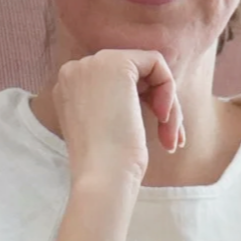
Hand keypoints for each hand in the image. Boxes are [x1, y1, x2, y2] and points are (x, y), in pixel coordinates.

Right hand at [52, 49, 184, 184]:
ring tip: (172, 135)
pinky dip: (168, 89)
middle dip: (158, 102)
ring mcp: (93, 63)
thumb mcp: (105, 125)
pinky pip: (156, 62)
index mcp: (69, 86)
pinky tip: (165, 117)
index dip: (141, 104)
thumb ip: (115, 101)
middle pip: (133, 73)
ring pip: (147, 69)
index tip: (155, 134)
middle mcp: (76, 69)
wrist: (102, 178)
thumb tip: (150, 89)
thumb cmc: (108, 164)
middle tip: (170, 138)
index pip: (116, 81)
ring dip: (168, 102)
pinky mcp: (117, 63)